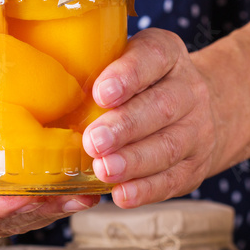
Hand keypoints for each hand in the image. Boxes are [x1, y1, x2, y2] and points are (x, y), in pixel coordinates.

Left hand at [82, 29, 220, 207]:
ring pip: (169, 146)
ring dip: (134, 162)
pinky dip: (146, 190)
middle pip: (161, 107)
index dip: (128, 75)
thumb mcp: (129, 61)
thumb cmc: (144, 84)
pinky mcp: (195, 165)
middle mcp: (189, 90)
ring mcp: (197, 129)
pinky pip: (173, 179)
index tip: (100, 93)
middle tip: (93, 141)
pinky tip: (122, 194)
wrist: (204, 109)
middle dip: (126, 126)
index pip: (154, 57)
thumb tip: (45, 86)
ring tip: (104, 170)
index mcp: (168, 55)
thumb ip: (98, 68)